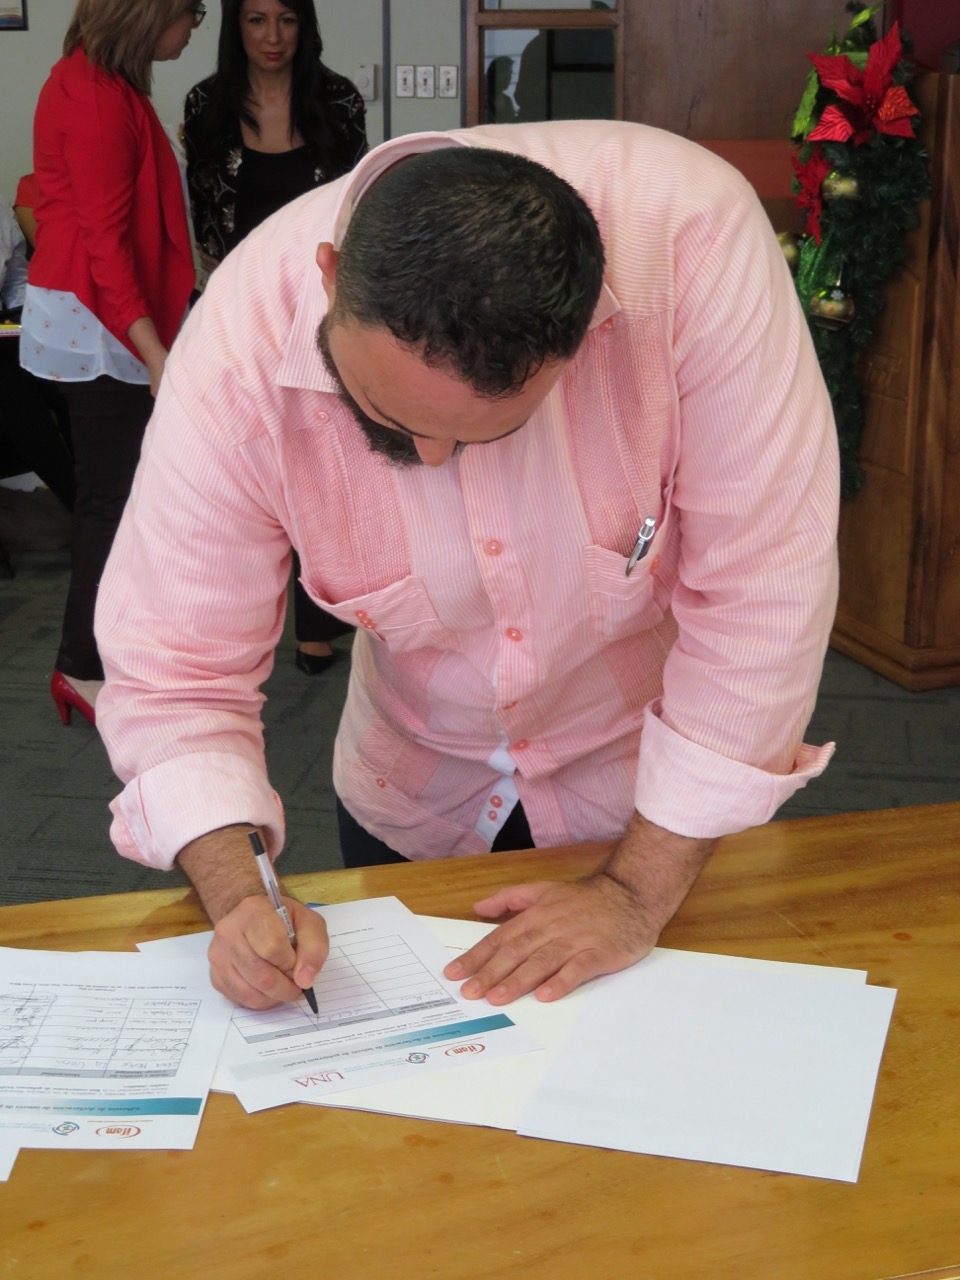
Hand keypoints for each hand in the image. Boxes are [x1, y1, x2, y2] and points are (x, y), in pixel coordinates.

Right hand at [207, 893, 328, 1008]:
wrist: (254, 918)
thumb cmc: (283, 920)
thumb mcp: (309, 923)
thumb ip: (314, 948)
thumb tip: (305, 981)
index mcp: (253, 911)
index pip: (272, 947)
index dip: (290, 962)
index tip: (297, 962)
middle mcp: (229, 932)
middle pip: (262, 976)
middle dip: (287, 987)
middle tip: (297, 984)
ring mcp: (218, 956)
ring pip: (251, 994)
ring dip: (275, 997)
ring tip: (284, 985)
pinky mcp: (215, 976)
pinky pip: (241, 1000)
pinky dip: (261, 1001)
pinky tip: (268, 988)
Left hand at [443, 873, 657, 1004]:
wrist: (631, 894)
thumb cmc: (586, 898)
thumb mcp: (544, 889)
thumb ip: (510, 898)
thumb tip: (478, 907)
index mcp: (537, 915)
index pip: (500, 937)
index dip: (476, 956)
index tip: (455, 973)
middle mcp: (552, 927)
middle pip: (516, 952)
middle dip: (490, 973)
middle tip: (469, 992)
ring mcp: (575, 941)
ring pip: (542, 962)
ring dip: (518, 981)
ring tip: (497, 998)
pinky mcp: (599, 953)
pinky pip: (577, 969)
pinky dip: (562, 982)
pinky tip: (546, 996)